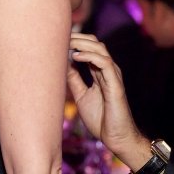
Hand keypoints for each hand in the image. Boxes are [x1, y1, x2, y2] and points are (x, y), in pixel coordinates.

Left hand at [67, 33, 150, 170]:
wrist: (115, 138)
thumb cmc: (100, 119)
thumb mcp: (81, 95)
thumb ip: (74, 79)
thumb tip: (61, 64)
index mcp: (100, 72)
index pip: (89, 47)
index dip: (75, 40)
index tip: (57, 37)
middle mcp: (108, 71)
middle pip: (95, 43)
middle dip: (77, 36)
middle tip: (59, 35)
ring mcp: (113, 76)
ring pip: (100, 49)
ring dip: (82, 42)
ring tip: (66, 42)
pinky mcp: (116, 85)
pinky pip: (105, 63)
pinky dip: (89, 56)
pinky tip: (75, 56)